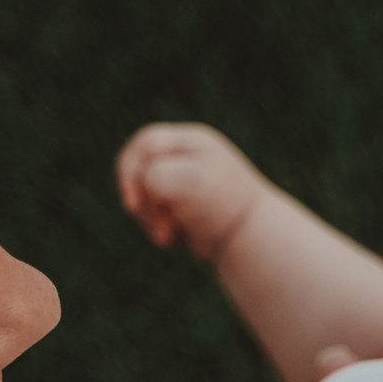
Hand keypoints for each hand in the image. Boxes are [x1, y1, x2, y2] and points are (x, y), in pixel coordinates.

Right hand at [116, 122, 268, 261]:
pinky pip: (154, 212)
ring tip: (167, 237)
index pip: (145, 145)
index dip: (130, 172)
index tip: (133, 206)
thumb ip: (155, 176)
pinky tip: (172, 240)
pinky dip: (157, 226)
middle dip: (143, 202)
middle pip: (140, 171)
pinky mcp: (182, 206)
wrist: (252, 240)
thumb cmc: (224, 207)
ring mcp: (183, 182)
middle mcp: (186, 158)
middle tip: (161, 229)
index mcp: (191, 141)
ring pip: (144, 195)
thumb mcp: (189, 183)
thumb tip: (143, 187)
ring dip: (149, 217)